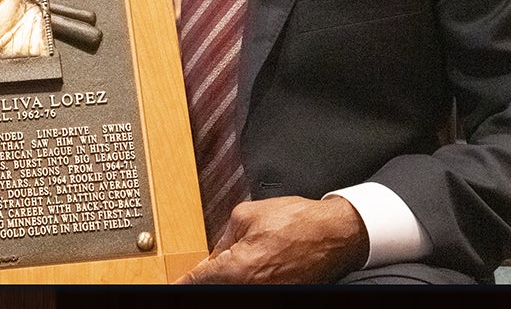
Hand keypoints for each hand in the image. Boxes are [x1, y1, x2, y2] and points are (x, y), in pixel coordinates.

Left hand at [176, 196, 368, 283]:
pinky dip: (244, 282)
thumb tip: (213, 253)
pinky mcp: (281, 295)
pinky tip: (246, 271)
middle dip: (204, 280)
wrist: (335, 235)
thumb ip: (223, 236)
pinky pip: (251, 289)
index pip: (197, 281)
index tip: (174, 283)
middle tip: (198, 273)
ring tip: (228, 266)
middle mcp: (250, 288)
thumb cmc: (299, 222)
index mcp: (236, 268)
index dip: (183, 281)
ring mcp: (267, 294)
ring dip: (224, 281)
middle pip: (213, 289)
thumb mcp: (247, 215)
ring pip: (231, 290)